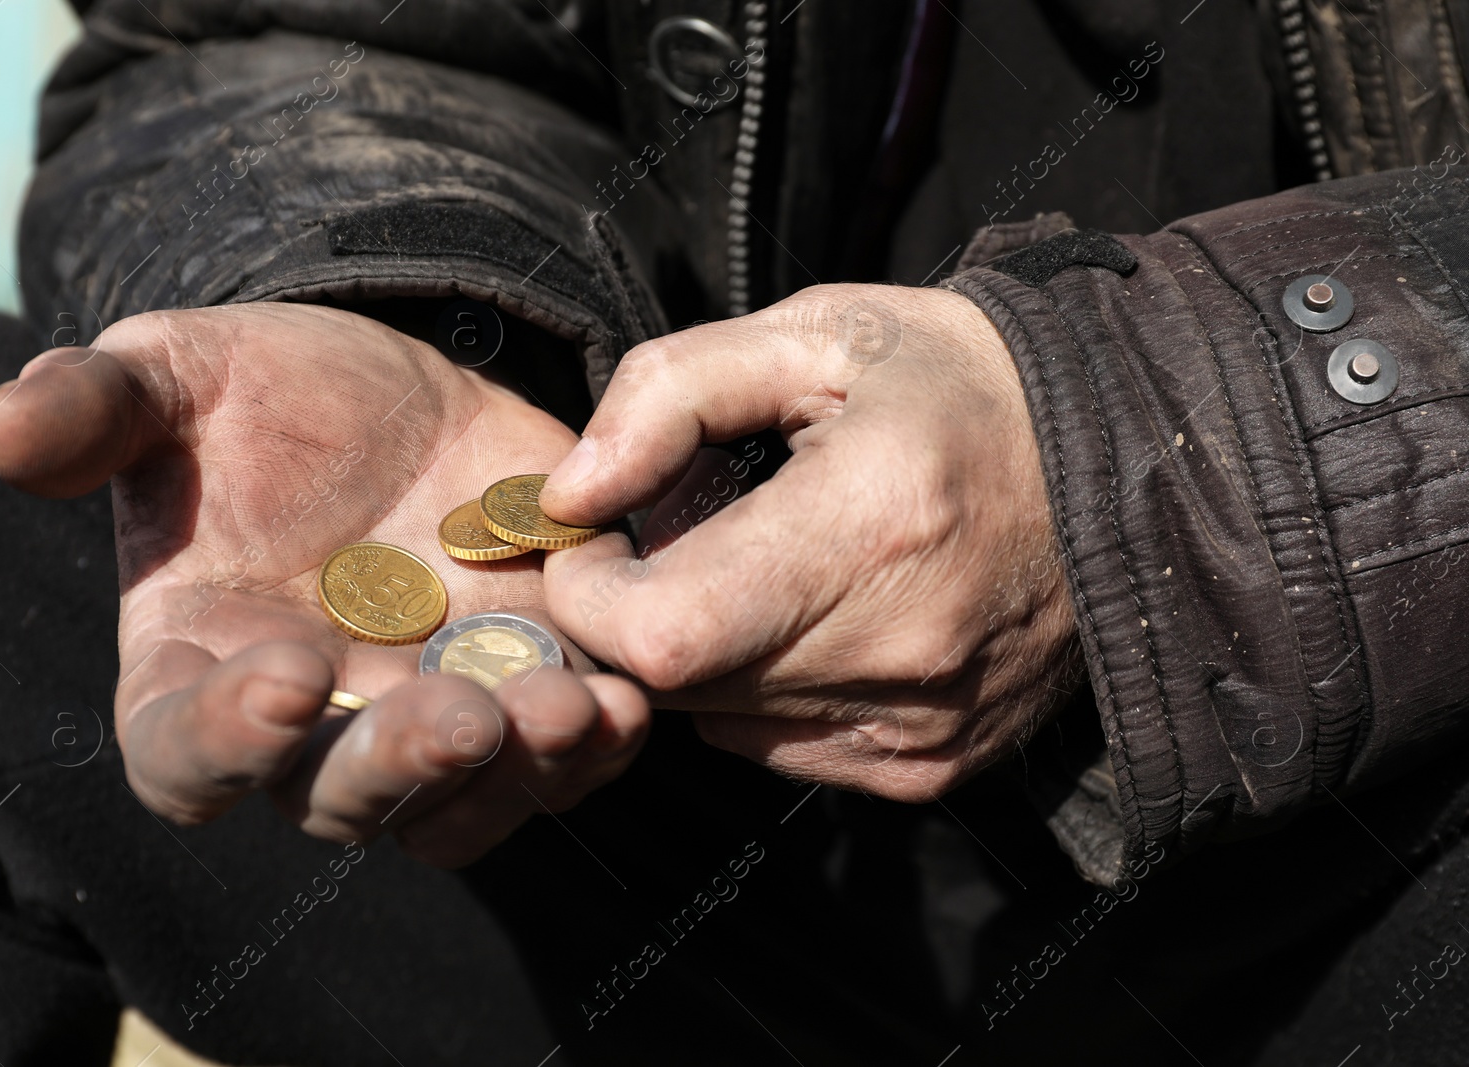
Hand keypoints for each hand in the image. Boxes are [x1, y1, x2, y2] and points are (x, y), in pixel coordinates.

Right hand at [0, 303, 647, 865]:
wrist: (396, 397)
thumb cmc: (260, 399)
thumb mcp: (176, 376)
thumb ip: (95, 409)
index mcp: (199, 670)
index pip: (186, 753)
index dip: (224, 738)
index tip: (285, 675)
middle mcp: (315, 729)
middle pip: (343, 800)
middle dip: (400, 768)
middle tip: (458, 719)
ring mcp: (428, 724)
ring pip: (466, 803)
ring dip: (521, 771)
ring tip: (576, 708)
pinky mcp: (526, 696)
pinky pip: (562, 760)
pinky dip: (599, 744)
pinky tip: (632, 700)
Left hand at [539, 284, 1079, 801]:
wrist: (1121, 461)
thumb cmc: (960, 384)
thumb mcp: (813, 333)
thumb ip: (668, 395)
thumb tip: (569, 494)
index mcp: (869, 528)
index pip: (659, 632)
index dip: (590, 589)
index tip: (599, 535)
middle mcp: (899, 652)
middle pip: (678, 684)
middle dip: (638, 613)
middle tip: (678, 536)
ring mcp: (919, 726)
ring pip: (719, 721)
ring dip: (704, 652)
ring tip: (764, 567)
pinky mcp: (930, 765)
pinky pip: (780, 748)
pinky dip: (764, 688)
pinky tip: (817, 617)